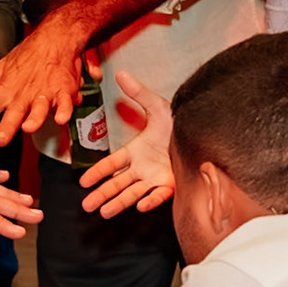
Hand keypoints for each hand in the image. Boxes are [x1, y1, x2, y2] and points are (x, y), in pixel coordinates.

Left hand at [0, 13, 85, 146]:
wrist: (54, 38)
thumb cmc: (28, 55)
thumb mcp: (1, 69)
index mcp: (7, 89)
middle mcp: (24, 93)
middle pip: (13, 112)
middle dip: (6, 127)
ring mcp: (44, 92)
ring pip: (39, 108)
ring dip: (35, 118)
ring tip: (28, 128)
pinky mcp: (63, 90)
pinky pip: (65, 102)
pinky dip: (64, 110)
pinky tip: (61, 118)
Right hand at [78, 70, 173, 216]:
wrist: (204, 134)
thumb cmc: (180, 122)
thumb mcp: (158, 106)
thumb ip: (139, 94)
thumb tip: (120, 74)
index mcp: (136, 151)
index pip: (112, 164)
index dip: (97, 172)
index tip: (83, 182)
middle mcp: (143, 168)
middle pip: (117, 184)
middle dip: (101, 194)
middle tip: (86, 206)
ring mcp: (156, 178)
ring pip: (132, 193)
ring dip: (118, 202)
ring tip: (103, 212)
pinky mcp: (172, 185)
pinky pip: (159, 195)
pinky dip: (150, 201)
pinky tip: (140, 206)